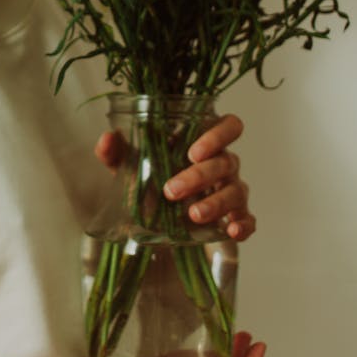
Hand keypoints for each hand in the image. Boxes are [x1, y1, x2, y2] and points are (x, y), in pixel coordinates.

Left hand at [95, 112, 255, 241]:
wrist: (155, 221)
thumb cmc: (151, 183)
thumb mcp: (131, 168)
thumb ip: (118, 152)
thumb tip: (107, 139)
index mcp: (204, 143)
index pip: (228, 126)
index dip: (217, 135)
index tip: (193, 152)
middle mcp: (223, 164)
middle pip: (225, 161)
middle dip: (200, 176)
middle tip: (172, 190)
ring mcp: (232, 190)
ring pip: (237, 190)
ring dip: (216, 202)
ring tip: (192, 215)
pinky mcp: (235, 217)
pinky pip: (249, 219)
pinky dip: (244, 224)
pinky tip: (232, 231)